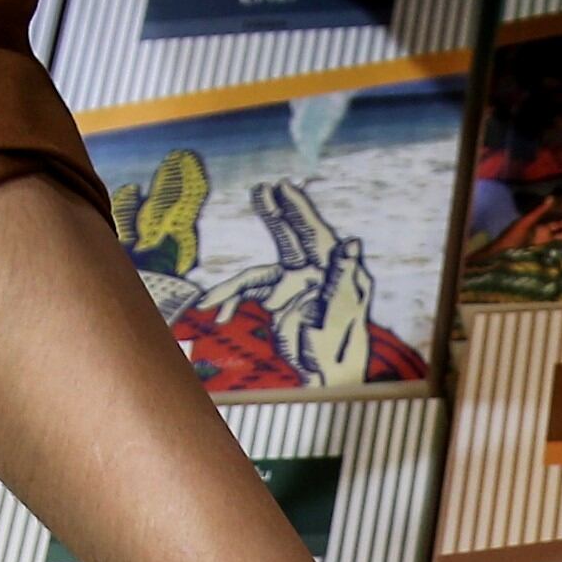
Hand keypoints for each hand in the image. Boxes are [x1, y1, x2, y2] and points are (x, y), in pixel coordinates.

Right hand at [198, 180, 373, 389]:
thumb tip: (353, 242)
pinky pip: (251, 294)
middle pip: (287, 239)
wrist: (328, 374)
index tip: (283, 186)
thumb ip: (344, 275)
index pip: (314, 232)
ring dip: (232, 286)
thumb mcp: (343, 311)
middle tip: (259, 189)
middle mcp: (311, 273)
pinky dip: (234, 302)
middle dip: (272, 215)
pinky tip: (219, 317)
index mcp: (331, 270)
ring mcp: (292, 287)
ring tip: (208, 301)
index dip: (298, 208)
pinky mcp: (278, 302)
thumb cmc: (341, 345)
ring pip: (257, 274)